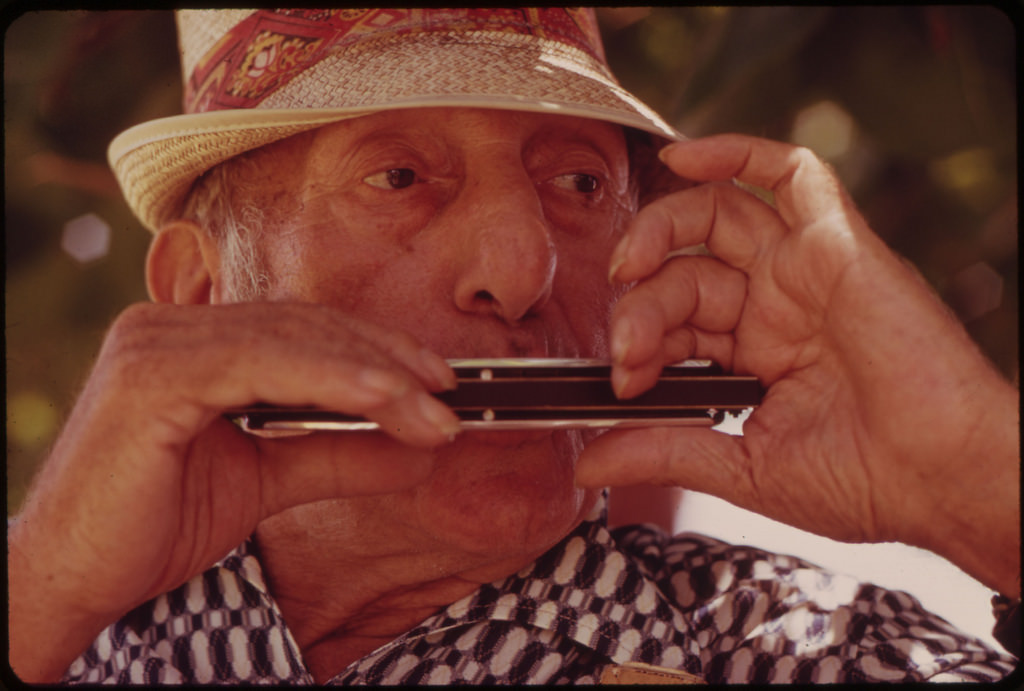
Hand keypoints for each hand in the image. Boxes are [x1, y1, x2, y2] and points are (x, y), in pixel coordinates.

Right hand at [8, 301, 458, 681]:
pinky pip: (260, 363)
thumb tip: (419, 447)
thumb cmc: (156, 525)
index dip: (376, 349)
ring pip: (292, 339)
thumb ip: (338, 453)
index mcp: (195, 343)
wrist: (75, 579)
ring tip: (431, 410)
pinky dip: (331, 380)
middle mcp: (172, 327)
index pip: (303, 329)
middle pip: (306, 327)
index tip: (436, 381)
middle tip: (448, 398)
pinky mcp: (150, 375)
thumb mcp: (269, 481)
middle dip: (387, 361)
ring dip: (374, 374)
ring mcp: (157, 343)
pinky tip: (383, 400)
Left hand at [576, 134, 1018, 593]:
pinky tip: (682, 156)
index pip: (674, 322)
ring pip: (717, 214)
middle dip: (642, 305)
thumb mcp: (741, 467)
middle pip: (684, 269)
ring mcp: (804, 272)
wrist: (942, 481)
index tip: (620, 384)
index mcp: (755, 355)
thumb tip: (588, 465)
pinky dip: (736, 153)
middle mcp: (775, 306)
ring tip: (628, 265)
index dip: (638, 342)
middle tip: (626, 348)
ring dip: (658, 228)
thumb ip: (663, 451)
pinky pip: (790, 174)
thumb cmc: (864, 481)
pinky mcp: (838, 244)